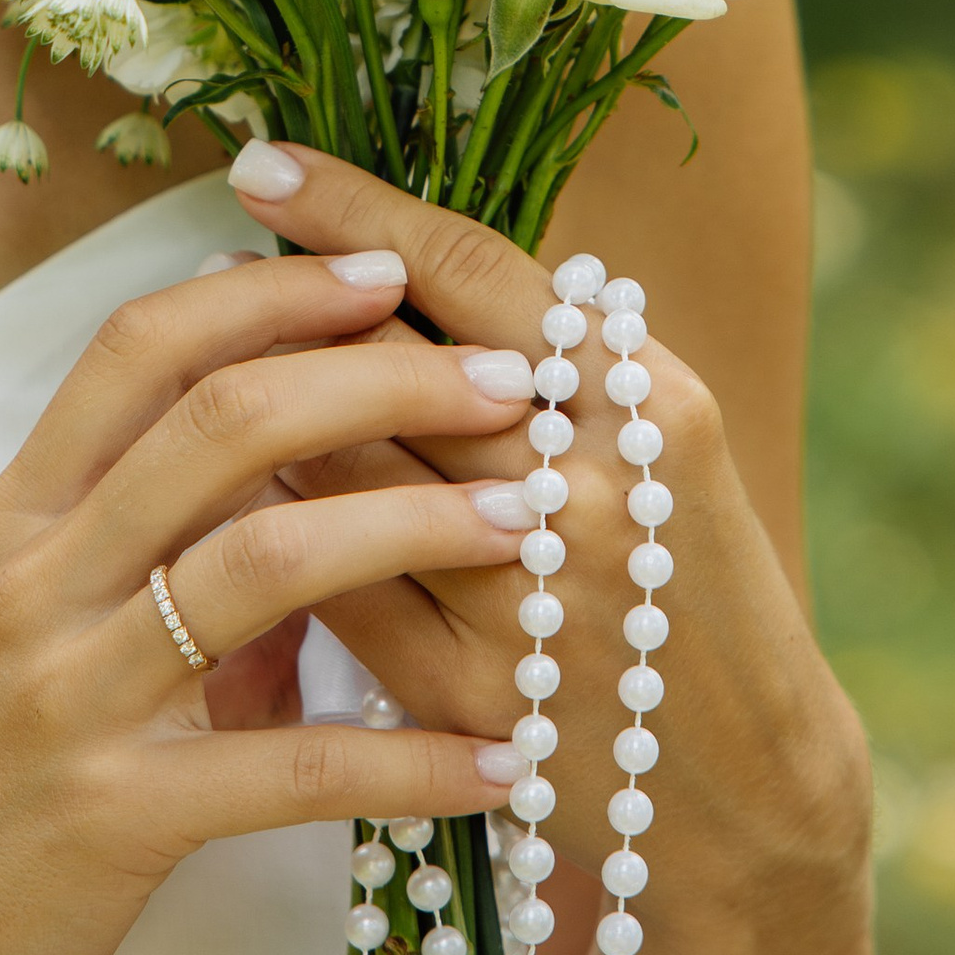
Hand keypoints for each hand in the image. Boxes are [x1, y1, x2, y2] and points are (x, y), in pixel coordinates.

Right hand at [0, 249, 544, 954]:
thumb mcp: (30, 643)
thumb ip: (154, 561)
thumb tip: (304, 498)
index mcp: (17, 523)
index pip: (140, 349)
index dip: (265, 294)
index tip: (381, 274)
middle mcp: (37, 583)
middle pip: (221, 421)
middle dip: (379, 379)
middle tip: (504, 383)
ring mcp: (69, 696)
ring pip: (266, 562)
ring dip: (416, 528)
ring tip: (527, 524)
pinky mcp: (112, 820)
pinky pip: (291, 771)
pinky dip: (410, 759)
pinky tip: (500, 761)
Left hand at [221, 142, 869, 923]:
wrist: (747, 794)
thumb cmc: (690, 589)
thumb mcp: (663, 447)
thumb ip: (554, 357)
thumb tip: (394, 255)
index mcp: (647, 404)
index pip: (475, 273)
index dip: (357, 210)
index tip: (263, 160)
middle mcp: (591, 492)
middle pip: (391, 366)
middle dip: (288, 312)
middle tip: (218, 264)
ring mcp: (527, 599)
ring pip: (342, 475)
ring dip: (262, 421)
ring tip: (207, 376)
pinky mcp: (470, 697)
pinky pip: (335, 591)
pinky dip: (280, 538)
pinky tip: (233, 505)